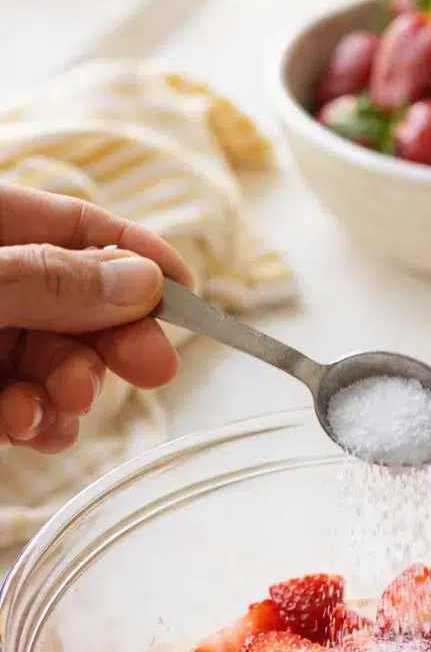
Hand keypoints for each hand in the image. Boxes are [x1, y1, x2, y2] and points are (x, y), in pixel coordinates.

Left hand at [0, 184, 193, 453]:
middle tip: (154, 367)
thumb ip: (50, 280)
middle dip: (114, 339)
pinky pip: (22, 410)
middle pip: (75, 302)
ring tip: (69, 400)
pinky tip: (27, 425)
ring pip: (53, 363)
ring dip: (74, 387)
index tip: (186, 290)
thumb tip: (141, 279)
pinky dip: (37, 422)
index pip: (74, 227)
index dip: (133, 254)